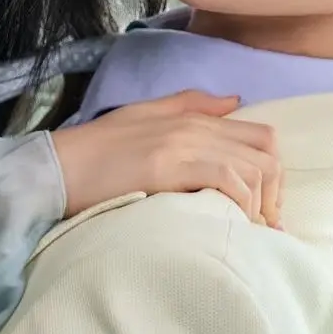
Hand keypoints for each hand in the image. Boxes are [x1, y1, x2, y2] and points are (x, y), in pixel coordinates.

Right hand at [49, 90, 281, 225]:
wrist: (58, 168)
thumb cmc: (96, 151)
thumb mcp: (144, 115)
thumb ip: (189, 104)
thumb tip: (234, 100)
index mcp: (192, 116)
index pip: (261, 136)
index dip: (274, 175)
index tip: (265, 209)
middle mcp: (194, 126)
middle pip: (266, 155)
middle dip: (274, 195)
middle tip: (261, 229)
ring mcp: (182, 144)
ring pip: (253, 169)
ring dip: (259, 206)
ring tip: (246, 233)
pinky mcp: (168, 167)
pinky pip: (227, 180)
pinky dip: (239, 205)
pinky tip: (230, 225)